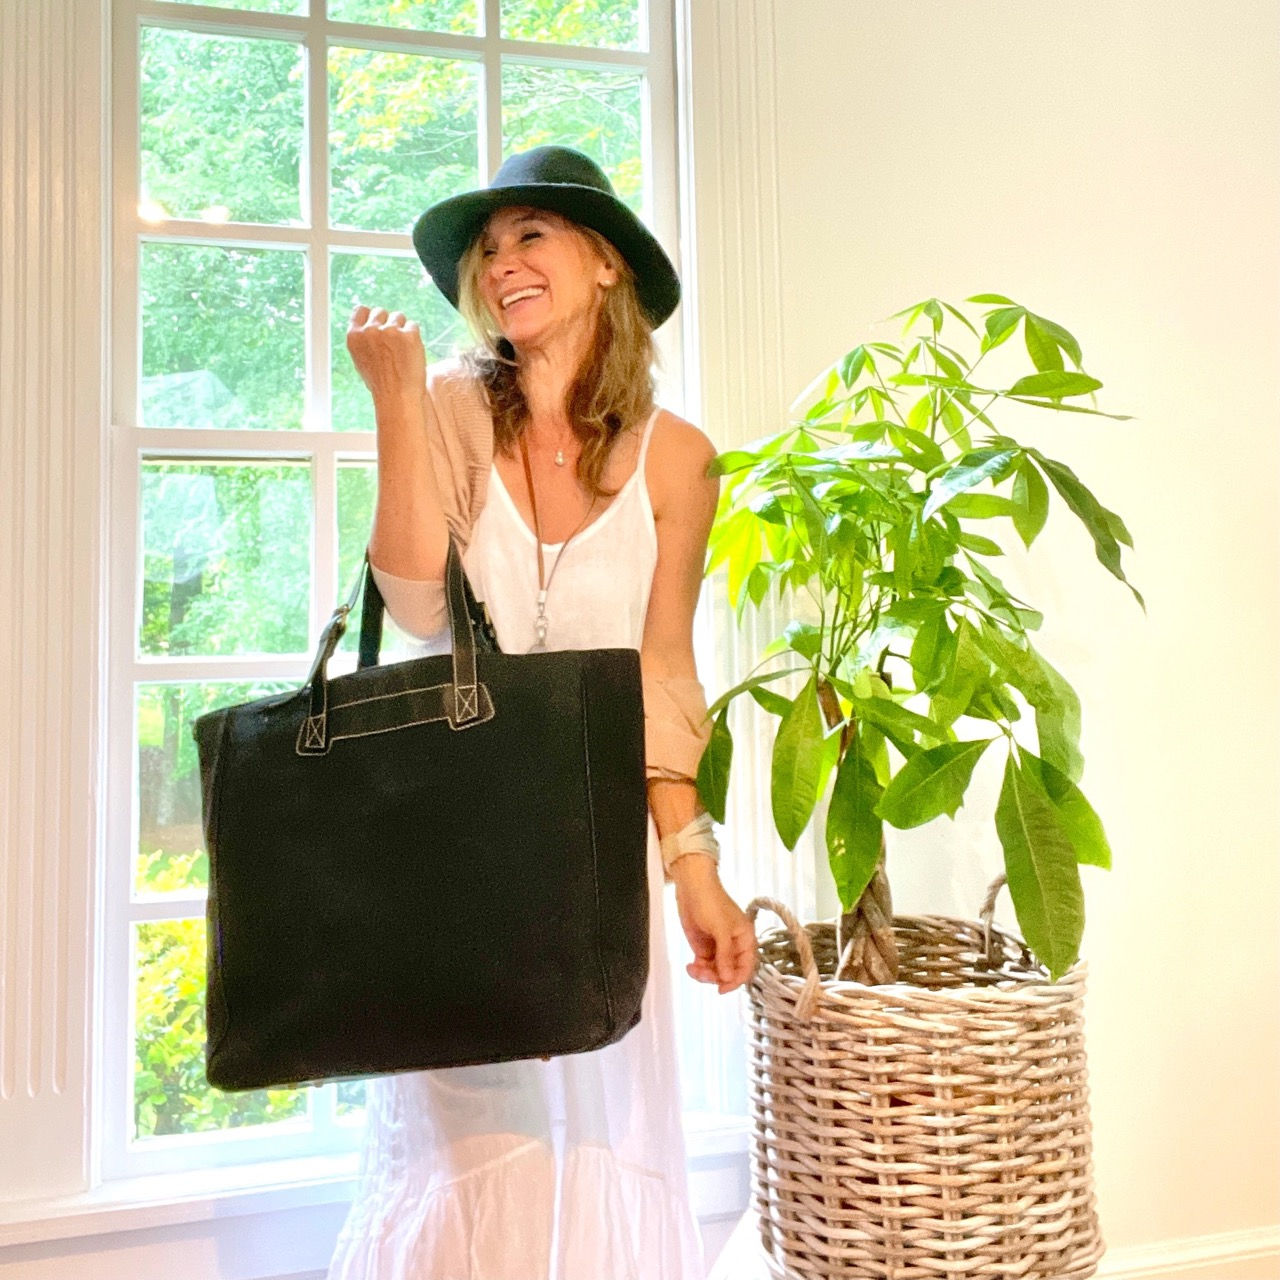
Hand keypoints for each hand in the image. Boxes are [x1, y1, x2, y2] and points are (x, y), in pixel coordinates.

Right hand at [346, 304, 425, 407]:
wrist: (397, 398)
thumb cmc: (381, 383)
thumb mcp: (361, 360)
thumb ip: (363, 340)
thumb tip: (369, 325)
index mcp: (354, 337)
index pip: (361, 310)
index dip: (371, 317)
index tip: (378, 326)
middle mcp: (370, 331)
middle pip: (381, 312)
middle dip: (388, 324)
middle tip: (393, 345)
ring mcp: (389, 331)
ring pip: (399, 316)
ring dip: (402, 329)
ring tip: (402, 352)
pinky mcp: (408, 335)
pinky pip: (414, 326)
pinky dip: (415, 338)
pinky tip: (411, 354)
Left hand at [672, 859, 756, 994]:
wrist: (691, 887)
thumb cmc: (711, 903)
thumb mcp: (721, 928)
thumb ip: (725, 954)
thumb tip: (727, 978)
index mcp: (745, 940)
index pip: (746, 968)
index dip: (736, 981)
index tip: (721, 989)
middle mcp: (734, 946)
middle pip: (729, 973)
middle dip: (716, 977)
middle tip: (701, 973)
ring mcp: (718, 948)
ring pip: (716, 972)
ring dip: (704, 975)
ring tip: (692, 968)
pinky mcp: (704, 948)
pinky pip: (704, 966)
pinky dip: (697, 970)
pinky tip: (689, 966)